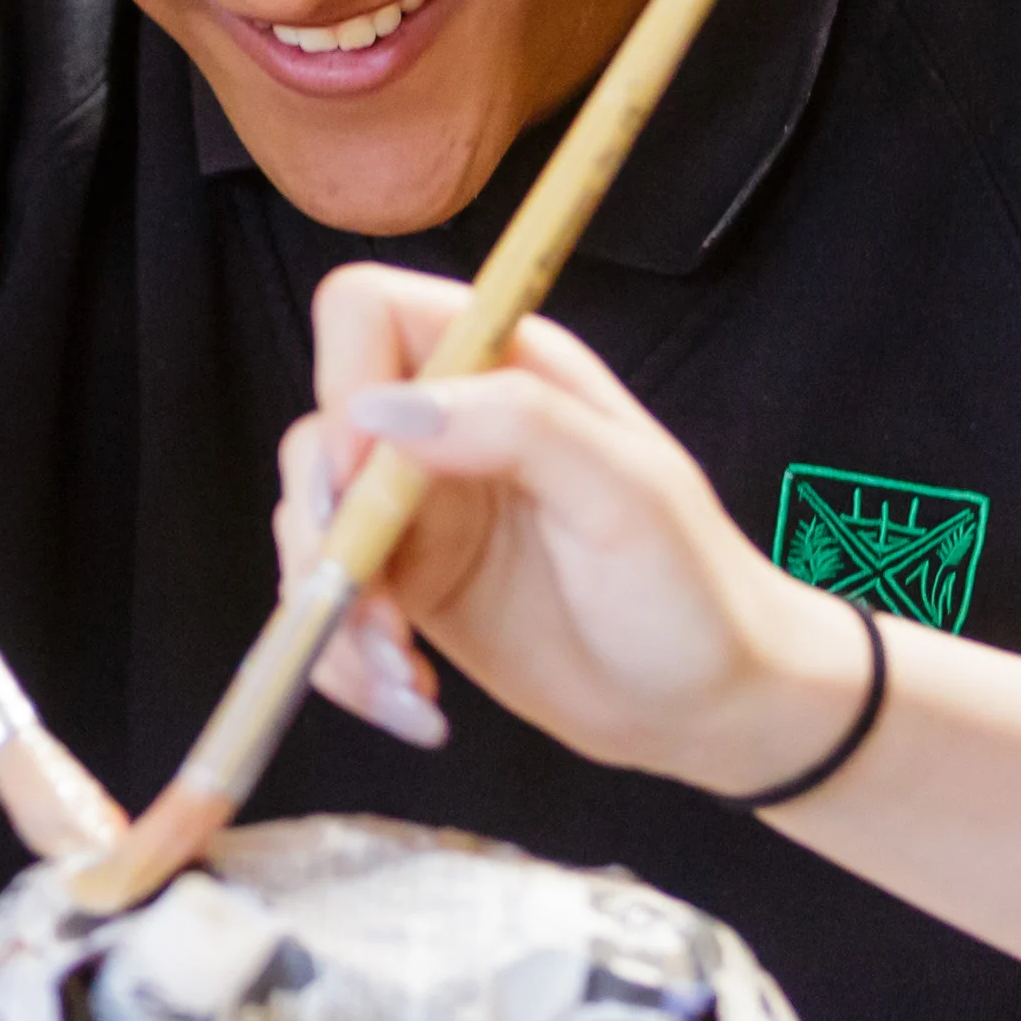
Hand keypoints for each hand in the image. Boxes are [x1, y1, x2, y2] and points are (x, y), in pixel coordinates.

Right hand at [276, 264, 870, 796]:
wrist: (711, 707)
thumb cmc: (694, 592)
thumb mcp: (626, 497)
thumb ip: (518, 427)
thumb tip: (380, 409)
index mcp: (505, 368)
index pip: (366, 314)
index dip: (343, 384)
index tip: (362, 481)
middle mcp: (450, 428)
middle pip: (318, 437)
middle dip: (328, 535)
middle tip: (380, 614)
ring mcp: (422, 512)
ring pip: (309, 532)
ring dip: (335, 618)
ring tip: (405, 680)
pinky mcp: (410, 589)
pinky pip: (329, 610)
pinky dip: (347, 664)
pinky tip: (412, 700)